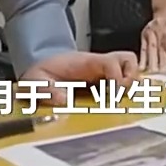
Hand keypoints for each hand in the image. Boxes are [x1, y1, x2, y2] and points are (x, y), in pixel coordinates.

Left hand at [22, 51, 138, 105]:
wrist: (41, 72)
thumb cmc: (41, 75)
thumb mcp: (34, 82)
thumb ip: (45, 90)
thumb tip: (63, 99)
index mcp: (85, 63)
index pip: (111, 62)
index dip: (117, 78)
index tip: (113, 95)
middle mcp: (98, 65)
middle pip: (129, 61)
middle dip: (130, 79)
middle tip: (119, 98)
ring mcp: (104, 72)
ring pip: (130, 69)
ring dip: (130, 85)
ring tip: (119, 101)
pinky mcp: (105, 82)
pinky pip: (124, 82)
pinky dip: (125, 92)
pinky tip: (114, 104)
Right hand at [139, 1, 165, 72]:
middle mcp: (156, 29)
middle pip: (157, 48)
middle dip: (159, 63)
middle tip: (160, 76)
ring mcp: (148, 33)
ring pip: (149, 50)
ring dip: (150, 64)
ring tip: (150, 76)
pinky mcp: (143, 35)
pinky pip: (142, 49)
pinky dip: (142, 59)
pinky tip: (141, 69)